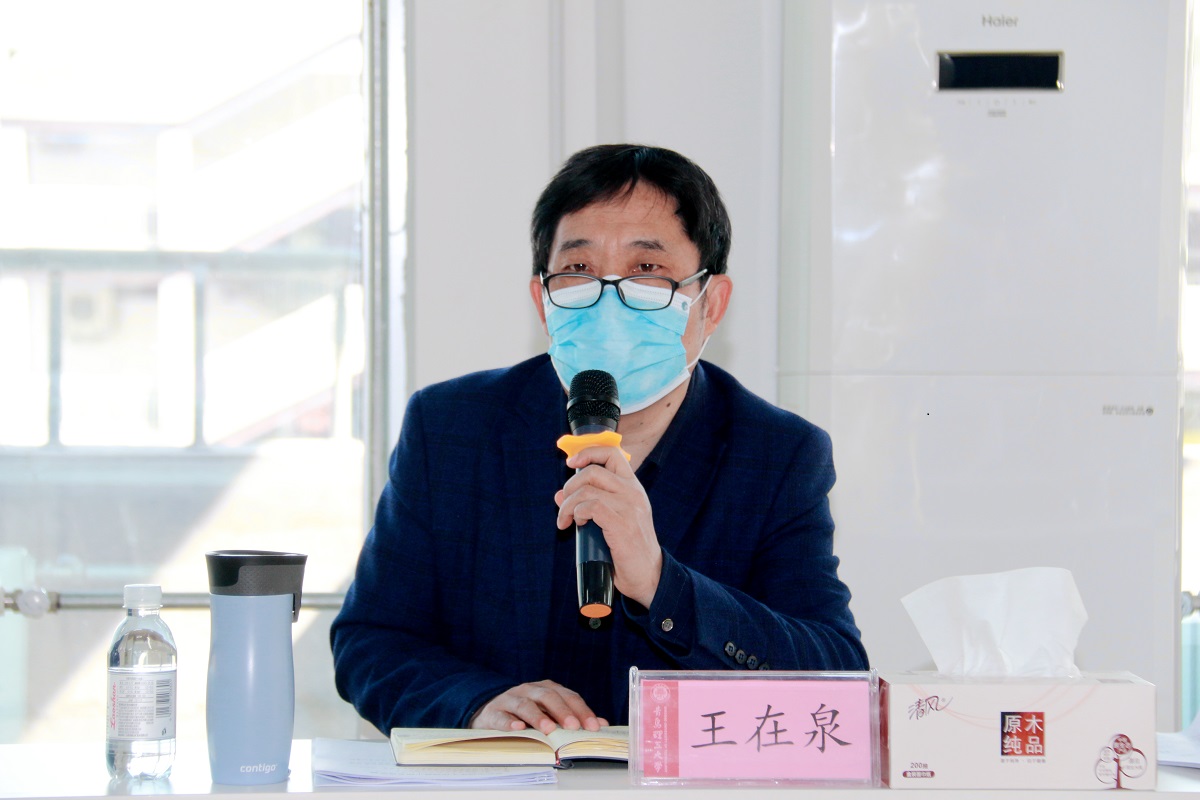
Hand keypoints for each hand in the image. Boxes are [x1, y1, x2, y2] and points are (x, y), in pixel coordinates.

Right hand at [470, 680, 608, 732]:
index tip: (593, 726)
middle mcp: (529, 690)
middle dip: (563, 711)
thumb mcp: (549, 712)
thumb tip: (602, 724)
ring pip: (525, 705)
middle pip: (548, 697)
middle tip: (574, 726)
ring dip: (538, 717)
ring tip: (549, 729)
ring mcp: (510, 700)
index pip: (568, 696)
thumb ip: (573, 717)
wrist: (490, 710)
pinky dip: (509, 723)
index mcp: (546, 689)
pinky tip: (518, 729)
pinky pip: (501, 717)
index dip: (582, 710)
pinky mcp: (493, 713)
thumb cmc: (526, 713)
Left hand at [556, 445, 662, 607]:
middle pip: (593, 471)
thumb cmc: (628, 549)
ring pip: (587, 490)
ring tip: (568, 520)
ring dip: (569, 505)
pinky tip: (578, 524)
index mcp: (633, 487)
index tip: (571, 463)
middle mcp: (633, 492)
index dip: (588, 452)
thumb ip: (589, 503)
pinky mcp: (622, 523)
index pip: (612, 453)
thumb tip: (560, 495)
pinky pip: (590, 507)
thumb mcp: (610, 519)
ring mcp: (629, 507)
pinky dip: (577, 514)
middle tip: (564, 505)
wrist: (648, 575)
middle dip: (570, 486)